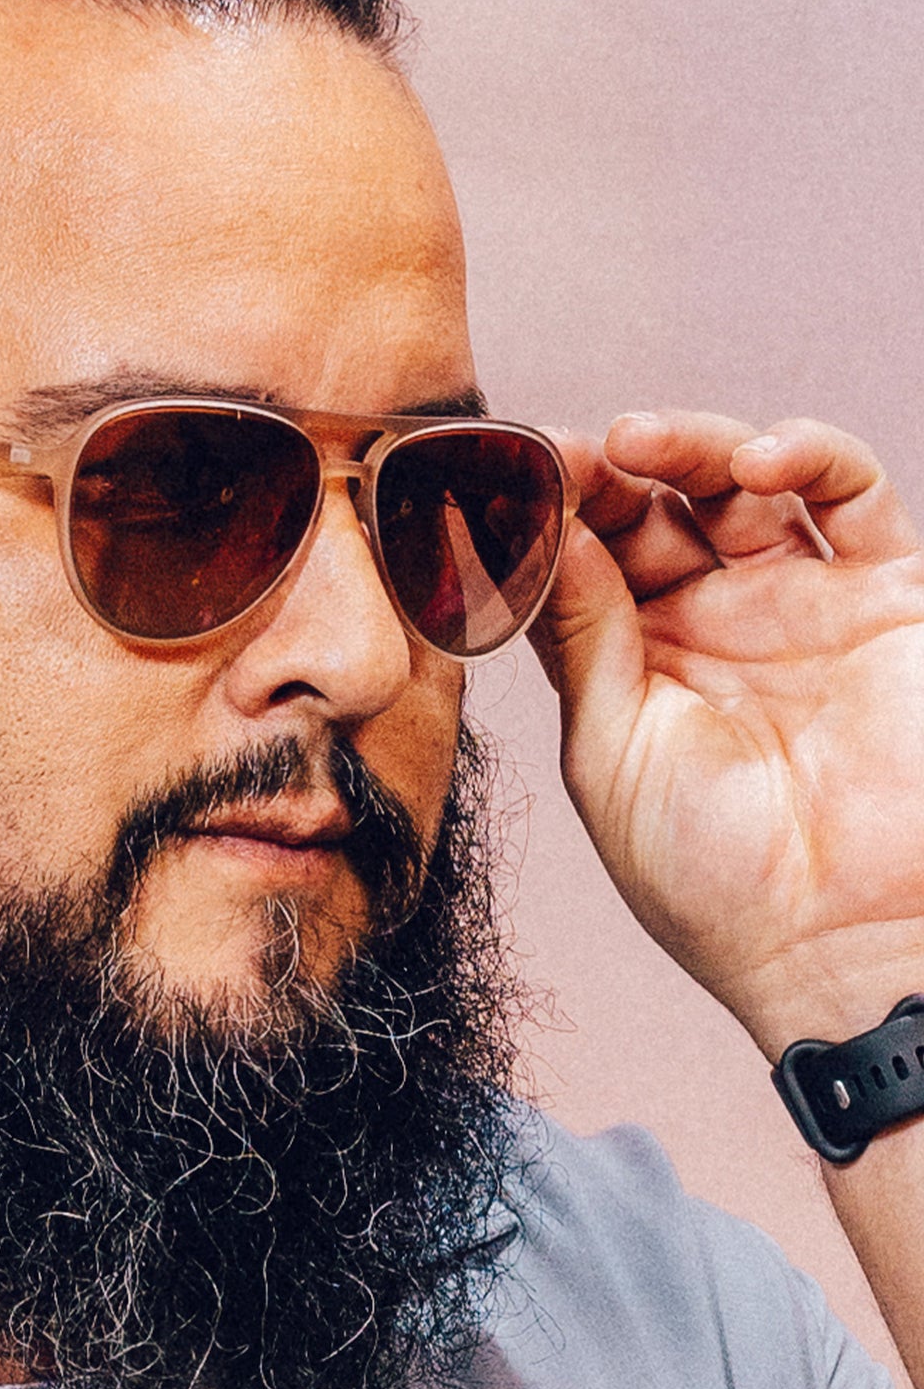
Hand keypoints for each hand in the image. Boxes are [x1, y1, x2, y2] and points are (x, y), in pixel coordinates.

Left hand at [531, 411, 923, 1057]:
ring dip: (684, 446)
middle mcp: (714, 622)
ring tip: (634, 441)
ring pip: (737, 485)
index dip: (545, 513)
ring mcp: (800, 601)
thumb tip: (539, 531)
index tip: (503, 477)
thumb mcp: (612, 747)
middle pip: (650, 509)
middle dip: (603, 471)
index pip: (580, 559)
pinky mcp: (890, 592)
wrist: (847, 947)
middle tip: (563, 452)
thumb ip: (580, 635)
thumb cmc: (715, 877)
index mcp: (635, 661)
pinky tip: (754, 463)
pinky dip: (807, 454)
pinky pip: (853, 495)